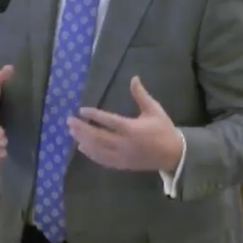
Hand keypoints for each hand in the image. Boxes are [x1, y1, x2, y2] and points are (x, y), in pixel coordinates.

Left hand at [67, 77, 182, 171]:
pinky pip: (103, 160)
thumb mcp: (154, 110)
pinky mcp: (122, 165)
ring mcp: (122, 156)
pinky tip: (82, 147)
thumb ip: (141, 95)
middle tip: (69, 121)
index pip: (108, 121)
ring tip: (71, 132)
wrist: (174, 155)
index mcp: (132, 129)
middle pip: (98, 137)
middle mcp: (124, 144)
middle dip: (82, 129)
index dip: (94, 115)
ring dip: (83, 140)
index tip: (81, 110)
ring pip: (98, 149)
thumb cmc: (163, 129)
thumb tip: (134, 78)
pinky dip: (91, 154)